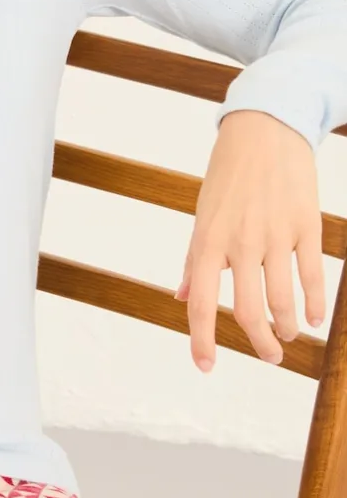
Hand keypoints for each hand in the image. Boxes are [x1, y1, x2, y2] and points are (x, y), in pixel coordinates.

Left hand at [175, 110, 325, 372]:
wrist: (264, 130)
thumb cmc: (228, 177)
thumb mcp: (202, 215)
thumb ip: (195, 259)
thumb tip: (182, 296)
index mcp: (207, 241)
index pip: (201, 303)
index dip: (202, 339)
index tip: (205, 366)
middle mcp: (240, 242)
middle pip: (248, 310)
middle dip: (259, 343)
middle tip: (270, 357)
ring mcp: (275, 234)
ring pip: (282, 299)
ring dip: (286, 327)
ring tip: (287, 336)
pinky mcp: (306, 225)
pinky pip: (311, 275)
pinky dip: (314, 304)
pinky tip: (313, 318)